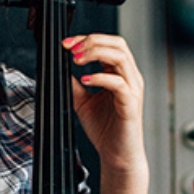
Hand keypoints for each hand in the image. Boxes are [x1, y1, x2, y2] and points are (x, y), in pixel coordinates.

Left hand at [64, 33, 146, 174]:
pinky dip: (100, 77)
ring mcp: (132, 90)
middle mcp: (130, 78)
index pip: (108, 44)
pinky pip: (119, 83)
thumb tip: (60, 68)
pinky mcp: (131, 104)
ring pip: (120, 57)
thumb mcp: (82, 101)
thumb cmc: (105, 129)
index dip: (87, 39)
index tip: (66, 43)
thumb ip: (74, 84)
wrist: (116, 155)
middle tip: (71, 49)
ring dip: (95, 53)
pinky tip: (85, 80)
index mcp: (121, 74)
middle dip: (92, 41)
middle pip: (117, 44)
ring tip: (77, 60)